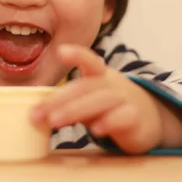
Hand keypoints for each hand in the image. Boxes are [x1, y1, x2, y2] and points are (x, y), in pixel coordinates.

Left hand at [31, 44, 163, 153]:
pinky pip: (124, 117)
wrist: (147, 119)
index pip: (89, 60)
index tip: (61, 51)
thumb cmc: (108, 107)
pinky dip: (110, 122)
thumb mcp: (87, 101)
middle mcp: (111, 84)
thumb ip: (66, 104)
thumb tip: (34, 113)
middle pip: (86, 86)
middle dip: (60, 99)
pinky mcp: (136, 119)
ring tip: (55, 121)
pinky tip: (96, 130)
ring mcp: (125, 100)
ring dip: (76, 110)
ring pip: (102, 100)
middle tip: (38, 113)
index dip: (77, 55)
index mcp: (98, 75)